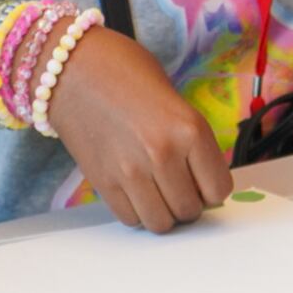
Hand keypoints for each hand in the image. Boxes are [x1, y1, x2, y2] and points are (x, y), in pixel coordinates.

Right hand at [43, 28, 231, 232]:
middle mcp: (163, 153)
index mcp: (190, 129)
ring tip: (157, 190)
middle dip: (188, 202)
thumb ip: (192, 141)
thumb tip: (202, 182)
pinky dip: (137, 211)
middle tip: (179, 185)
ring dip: (163, 211)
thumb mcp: (176, 102)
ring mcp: (131, 172)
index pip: (218, 190)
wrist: (74, 69)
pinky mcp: (103, 183)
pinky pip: (131, 219)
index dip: (212, 188)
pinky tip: (134, 189)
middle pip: (190, 210)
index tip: (203, 181)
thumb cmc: (128, 75)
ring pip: (161, 223)